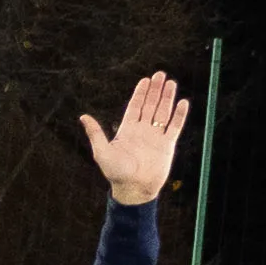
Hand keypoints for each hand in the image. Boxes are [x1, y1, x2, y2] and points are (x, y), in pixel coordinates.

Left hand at [82, 70, 190, 207]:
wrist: (134, 189)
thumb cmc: (116, 173)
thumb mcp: (102, 152)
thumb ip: (96, 133)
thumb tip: (83, 116)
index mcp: (127, 130)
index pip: (136, 106)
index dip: (141, 93)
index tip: (146, 80)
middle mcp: (142, 131)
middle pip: (151, 106)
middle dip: (156, 90)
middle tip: (161, 74)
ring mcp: (156, 137)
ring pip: (163, 113)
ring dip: (167, 98)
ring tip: (172, 83)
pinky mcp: (167, 146)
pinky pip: (174, 127)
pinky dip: (179, 115)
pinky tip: (182, 102)